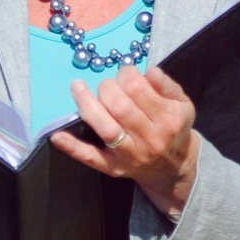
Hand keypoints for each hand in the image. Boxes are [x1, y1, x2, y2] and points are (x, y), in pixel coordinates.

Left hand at [50, 61, 199, 218]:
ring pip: (106, 128)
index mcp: (168, 119)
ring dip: (87, 105)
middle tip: (107, 85)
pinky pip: (90, 157)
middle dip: (107, 88)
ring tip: (77, 88)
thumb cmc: (173, 128)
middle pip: (120, 106)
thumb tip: (149, 71)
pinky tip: (57, 135)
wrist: (172, 168)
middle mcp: (150, 138)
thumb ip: (168, 86)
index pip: (138, 88)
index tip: (124, 74)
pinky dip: (72, 147)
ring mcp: (129, 155)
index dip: (125, 74)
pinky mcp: (112, 167)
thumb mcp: (182, 104)